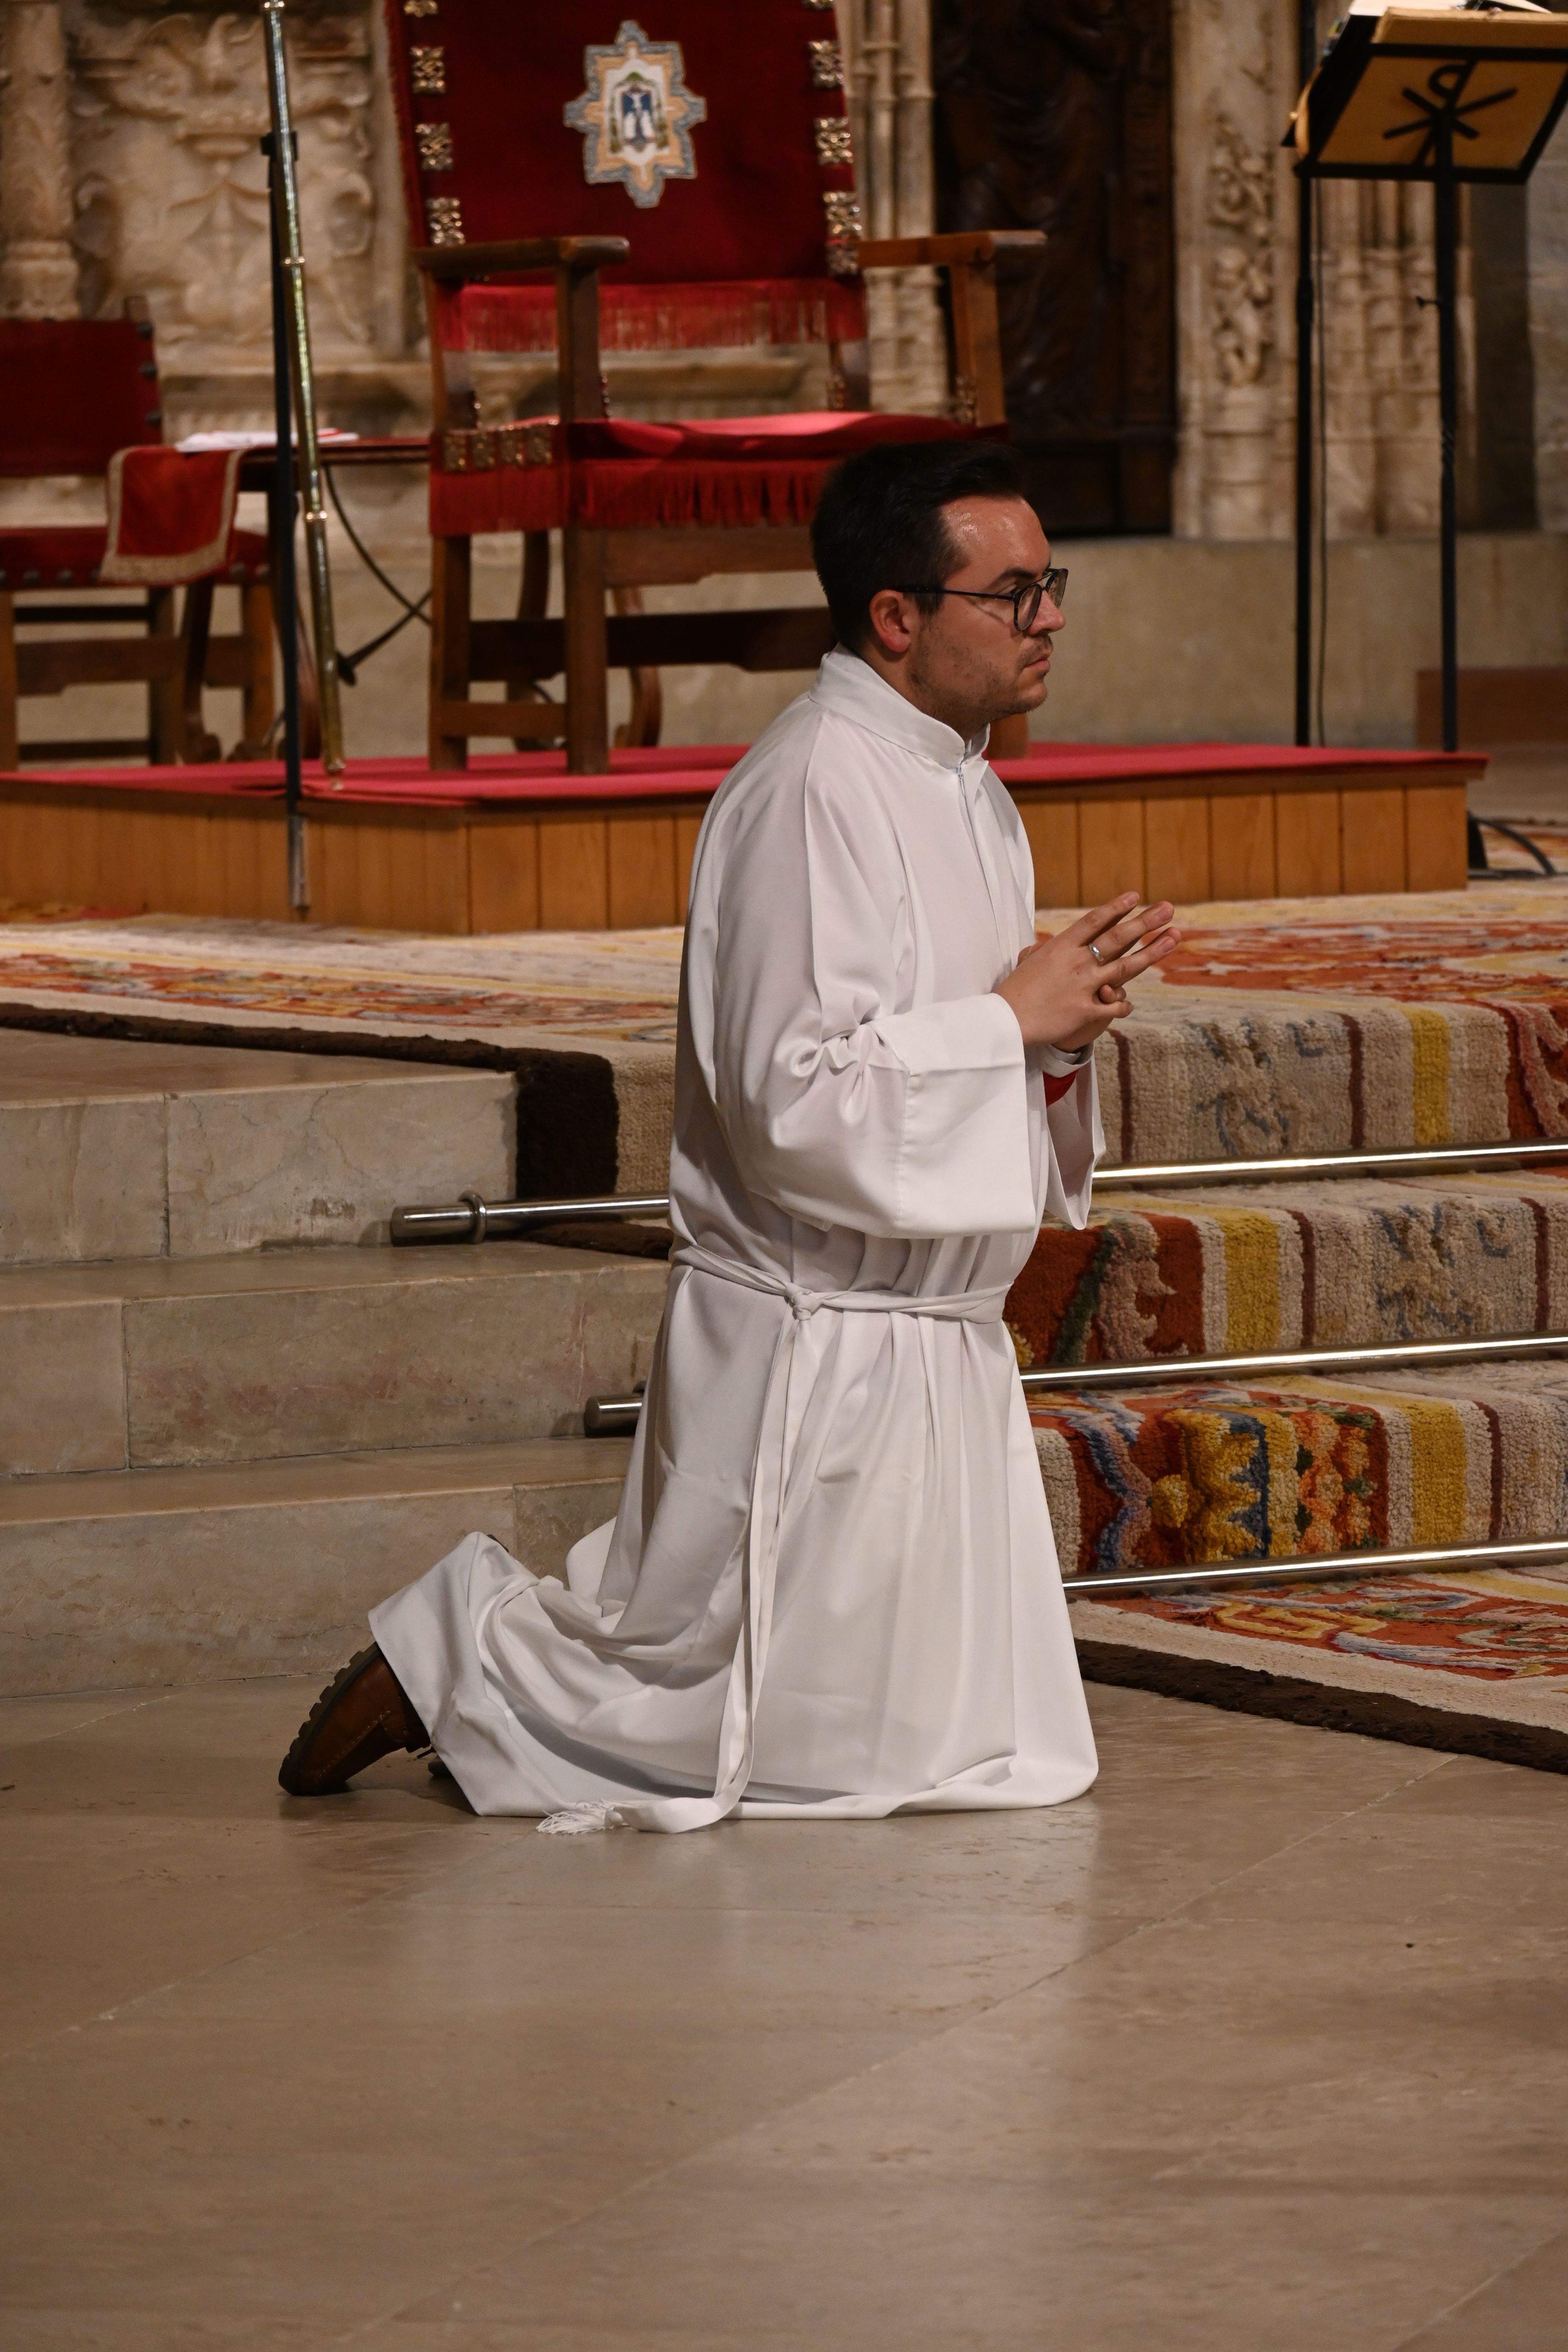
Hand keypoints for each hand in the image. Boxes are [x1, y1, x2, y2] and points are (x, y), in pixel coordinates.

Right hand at [994, 892, 1180, 1050]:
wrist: (1005, 1021)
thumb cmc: (1014, 992)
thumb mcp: (1027, 964)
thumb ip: (1039, 954)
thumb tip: (1038, 949)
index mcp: (1060, 946)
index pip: (1094, 921)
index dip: (1116, 908)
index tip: (1135, 897)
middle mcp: (1077, 962)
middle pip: (1117, 938)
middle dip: (1145, 921)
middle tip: (1167, 909)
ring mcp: (1084, 986)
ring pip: (1126, 967)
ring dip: (1152, 952)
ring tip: (1173, 938)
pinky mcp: (1086, 1011)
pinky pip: (1115, 1006)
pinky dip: (1124, 1005)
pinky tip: (1128, 1004)